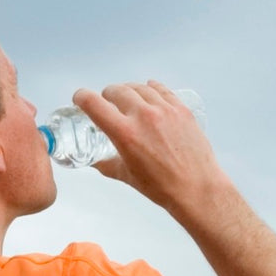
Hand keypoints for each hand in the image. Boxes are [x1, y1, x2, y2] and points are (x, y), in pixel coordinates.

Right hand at [71, 80, 224, 211]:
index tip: (80, 99)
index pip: (94, 103)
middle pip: (116, 90)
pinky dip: (150, 88)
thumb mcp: (126, 176)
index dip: (81, 97)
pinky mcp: (181, 110)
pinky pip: (161, 89)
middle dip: (106, 95)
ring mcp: (164, 110)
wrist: (196, 188)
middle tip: (106, 102)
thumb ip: (106, 164)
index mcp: (125, 134)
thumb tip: (94, 160)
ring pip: (139, 87)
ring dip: (128, 90)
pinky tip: (148, 91)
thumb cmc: (161, 186)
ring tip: (127, 98)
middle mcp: (143, 116)